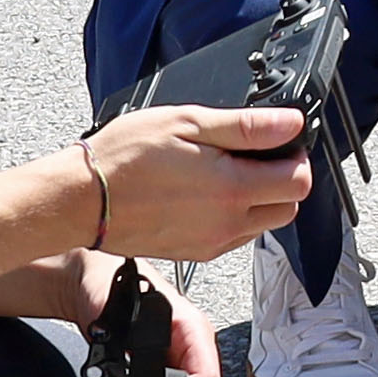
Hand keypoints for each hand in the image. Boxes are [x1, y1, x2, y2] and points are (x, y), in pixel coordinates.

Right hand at [83, 105, 310, 263]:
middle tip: (256, 157)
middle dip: (284, 181)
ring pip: (263, 225)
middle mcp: (227, 224)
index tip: (279, 143)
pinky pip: (234, 237)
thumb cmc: (124, 158)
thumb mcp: (189, 123)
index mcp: (232, 190)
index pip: (299, 182)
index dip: (296, 157)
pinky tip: (208, 194)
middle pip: (288, 208)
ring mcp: (210, 243)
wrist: (78, 200)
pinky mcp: (193, 253)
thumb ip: (248, 126)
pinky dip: (235, 217)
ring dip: (260, 200)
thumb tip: (291, 124)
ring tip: (226, 172)